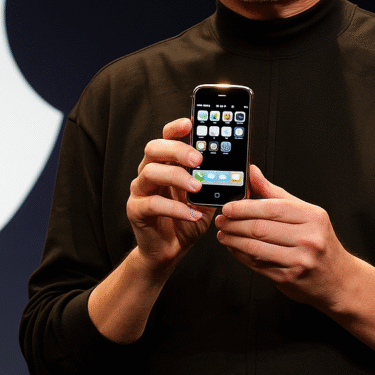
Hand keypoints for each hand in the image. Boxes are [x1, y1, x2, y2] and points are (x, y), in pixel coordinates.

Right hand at [127, 118, 216, 270]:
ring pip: (150, 173)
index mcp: (165, 164)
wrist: (169, 250)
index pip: (166, 137)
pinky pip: (153, 204)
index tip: (191, 123)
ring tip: (197, 187)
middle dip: (177, 150)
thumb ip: (214, 182)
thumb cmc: (186, 221)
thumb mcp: (206, 198)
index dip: (176, 128)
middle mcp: (149, 172)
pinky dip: (176, 209)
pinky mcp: (136, 210)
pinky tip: (192, 215)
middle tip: (198, 159)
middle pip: (154, 149)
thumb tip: (238, 169)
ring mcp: (140, 191)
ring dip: (176, 177)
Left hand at [215, 164, 354, 308]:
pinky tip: (234, 248)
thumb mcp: (305, 213)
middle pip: (260, 228)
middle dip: (233, 224)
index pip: (271, 208)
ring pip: (255, 247)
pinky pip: (257, 264)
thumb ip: (275, 193)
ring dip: (233, 240)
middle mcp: (309, 238)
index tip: (228, 207)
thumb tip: (252, 172)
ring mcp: (300, 260)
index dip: (244, 207)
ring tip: (223, 234)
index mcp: (312, 217)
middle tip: (221, 221)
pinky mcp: (289, 278)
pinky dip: (240, 255)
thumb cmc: (319, 241)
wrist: (339, 279)